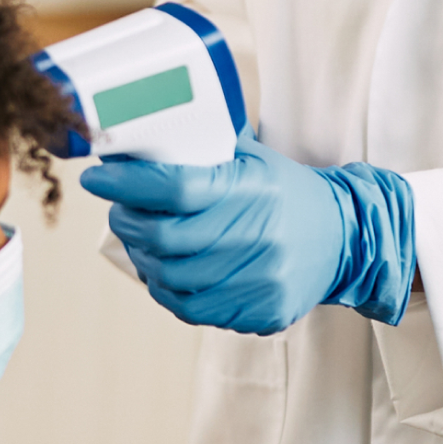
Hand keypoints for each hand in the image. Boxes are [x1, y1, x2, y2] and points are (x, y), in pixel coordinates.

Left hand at [82, 125, 347, 332]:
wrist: (345, 240)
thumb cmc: (285, 192)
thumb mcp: (254, 158)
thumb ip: (204, 146)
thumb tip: (137, 131)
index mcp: (254, 188)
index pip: (175, 187)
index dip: (127, 184)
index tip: (97, 179)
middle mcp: (259, 235)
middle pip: (164, 236)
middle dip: (127, 222)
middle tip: (120, 210)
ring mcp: (261, 280)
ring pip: (170, 276)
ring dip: (143, 256)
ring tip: (141, 240)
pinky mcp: (262, 313)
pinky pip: (191, 308)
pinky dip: (166, 288)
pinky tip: (165, 270)